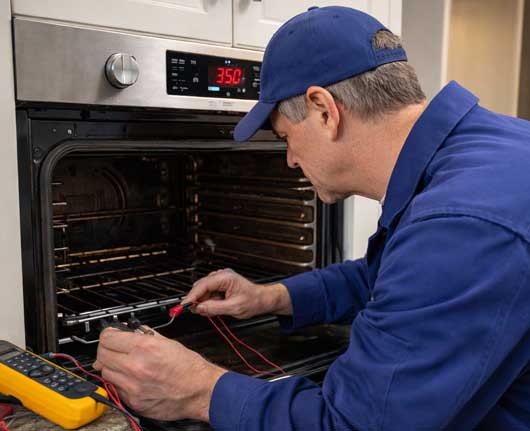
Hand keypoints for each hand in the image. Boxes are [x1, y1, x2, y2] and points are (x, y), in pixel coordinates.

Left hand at [93, 328, 225, 421]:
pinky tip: (132, 377)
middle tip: (115, 347)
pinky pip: (116, 387)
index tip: (111, 334)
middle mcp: (136, 367)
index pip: (108, 338)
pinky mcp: (133, 401)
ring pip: (105, 372)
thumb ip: (145, 334)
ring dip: (111, 365)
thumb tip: (129, 330)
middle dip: (107, 348)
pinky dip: (120, 381)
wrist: (200, 391)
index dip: (108, 334)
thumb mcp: (168, 342)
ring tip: (124, 363)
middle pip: (101, 354)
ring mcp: (132, 386)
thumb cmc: (189, 368)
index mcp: (145, 347)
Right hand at [183, 268, 291, 318]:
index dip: (192, 295)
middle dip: (197, 299)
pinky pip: (209, 293)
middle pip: (201, 286)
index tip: (184, 305)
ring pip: (204, 290)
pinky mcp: (221, 285)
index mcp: (225, 278)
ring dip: (203, 301)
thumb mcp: (234, 307)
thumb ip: (215, 308)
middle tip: (193, 311)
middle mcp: (222, 276)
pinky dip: (208, 301)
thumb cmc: (253, 301)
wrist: (262, 300)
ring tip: (208, 311)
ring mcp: (221, 280)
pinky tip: (211, 308)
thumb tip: (200, 307)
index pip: (203, 285)